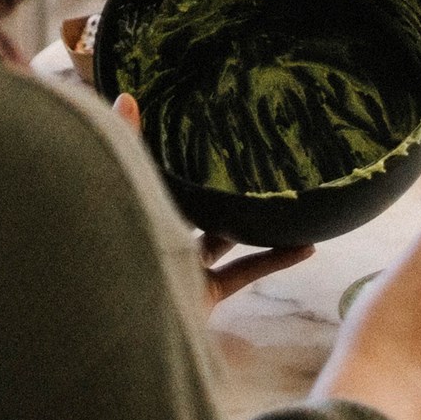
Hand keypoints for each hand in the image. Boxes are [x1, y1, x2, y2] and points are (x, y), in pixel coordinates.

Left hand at [113, 96, 313, 308]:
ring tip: (293, 199)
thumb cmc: (114, 251)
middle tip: (260, 162)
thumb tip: (127, 94)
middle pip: (197, 205)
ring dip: (259, 223)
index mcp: (141, 206)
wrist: (116, 324)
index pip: (160, 173)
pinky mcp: (205, 292)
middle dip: (224, 188)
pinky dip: (276, 259)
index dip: (178, 152)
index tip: (210, 130)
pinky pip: (246, 271)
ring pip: (227, 238)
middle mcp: (161, 233)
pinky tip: (307, 247)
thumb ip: (127, 143)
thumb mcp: (123, 187)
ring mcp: (183, 265)